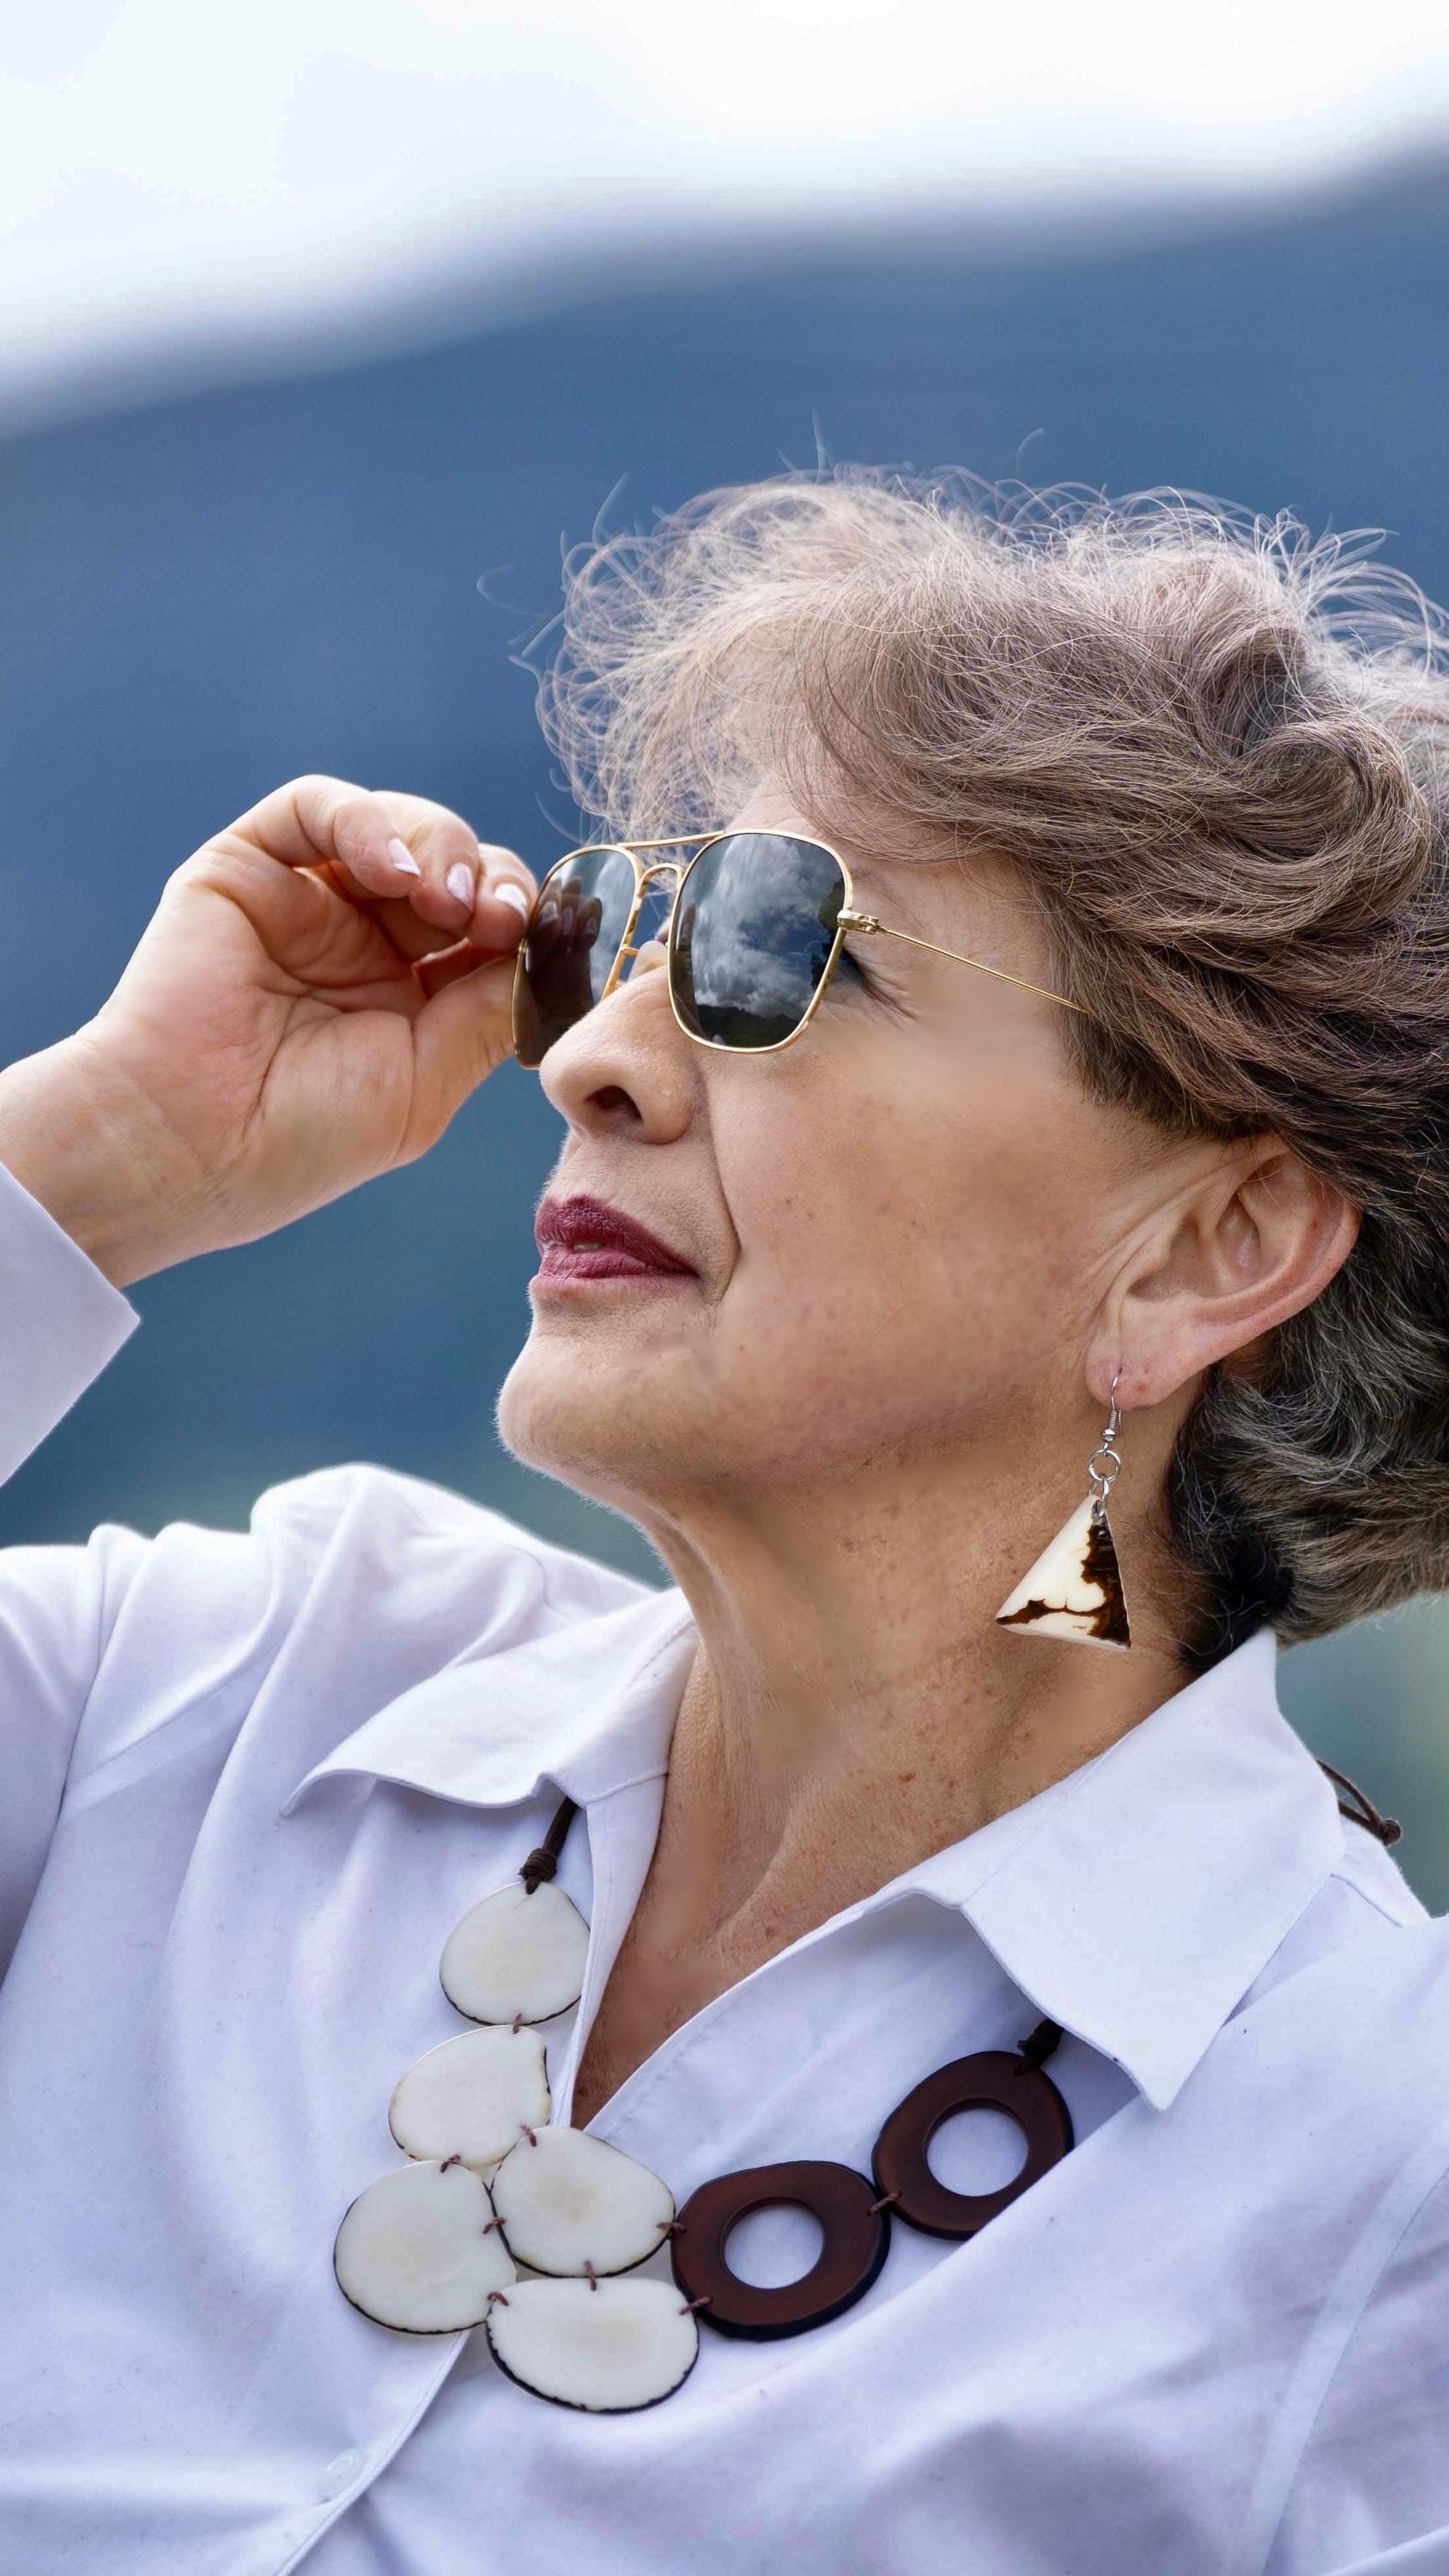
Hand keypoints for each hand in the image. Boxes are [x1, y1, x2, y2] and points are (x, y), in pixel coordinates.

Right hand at [0, 777, 537, 1284]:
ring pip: (400, 827)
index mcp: (409, 1001)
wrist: (188, 1143)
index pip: (490, 931)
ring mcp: (306, 901)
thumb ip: (486, 1015)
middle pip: (459, 869)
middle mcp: (362, 943)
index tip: (553, 937)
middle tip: (499, 917)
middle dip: (496, 882)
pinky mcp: (248, 866)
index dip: (528, 921)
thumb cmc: (301, 1137)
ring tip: (445, 900)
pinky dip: (367, 822)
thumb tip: (548, 955)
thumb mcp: (424, 1084)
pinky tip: (392, 871)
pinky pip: (318, 808)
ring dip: (444, 847)